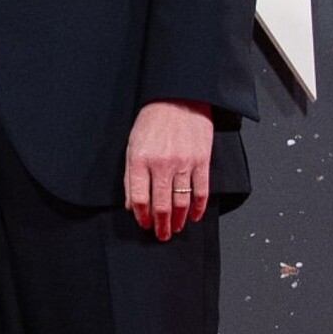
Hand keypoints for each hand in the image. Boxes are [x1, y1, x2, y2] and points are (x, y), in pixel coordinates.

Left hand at [124, 100, 213, 240]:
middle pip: (160, 205)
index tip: (144, 225)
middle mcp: (161, 164)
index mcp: (140, 160)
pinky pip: (201, 191)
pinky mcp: (202, 160)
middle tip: (162, 235)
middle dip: (161, 225)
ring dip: (179, 219)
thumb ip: (130, 176)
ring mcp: (183, 163)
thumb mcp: (132, 145)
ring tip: (177, 228)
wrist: (179, 98)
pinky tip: (195, 216)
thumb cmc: (153, 120)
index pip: (139, 199)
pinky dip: (198, 207)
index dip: (142, 217)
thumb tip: (132, 204)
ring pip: (181, 201)